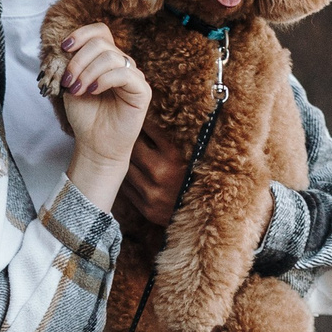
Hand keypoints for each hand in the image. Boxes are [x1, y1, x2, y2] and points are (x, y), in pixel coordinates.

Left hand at [54, 23, 150, 207]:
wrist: (95, 144)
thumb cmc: (85, 115)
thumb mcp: (71, 83)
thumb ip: (71, 63)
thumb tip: (66, 47)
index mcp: (106, 59)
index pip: (100, 31)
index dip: (81, 34)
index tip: (64, 47)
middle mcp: (122, 63)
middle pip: (101, 43)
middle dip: (78, 60)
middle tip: (67, 81)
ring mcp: (134, 76)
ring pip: (111, 56)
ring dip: (87, 71)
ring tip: (76, 90)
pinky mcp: (142, 90)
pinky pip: (124, 73)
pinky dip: (103, 80)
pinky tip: (92, 91)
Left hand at [125, 125, 275, 238]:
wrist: (211, 221)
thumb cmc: (209, 182)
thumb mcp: (201, 156)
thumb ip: (190, 136)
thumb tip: (181, 109)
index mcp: (176, 157)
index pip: (150, 129)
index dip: (142, 120)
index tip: (137, 112)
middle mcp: (162, 174)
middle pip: (133, 147)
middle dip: (129, 138)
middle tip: (123, 128)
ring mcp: (152, 193)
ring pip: (127, 167)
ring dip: (123, 157)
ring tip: (120, 147)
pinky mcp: (147, 208)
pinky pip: (127, 188)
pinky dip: (125, 177)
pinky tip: (126, 170)